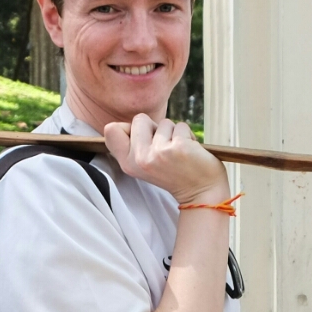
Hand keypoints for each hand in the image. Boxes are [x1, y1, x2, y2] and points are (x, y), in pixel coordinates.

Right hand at [102, 113, 230, 206]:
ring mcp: (158, 153)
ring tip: (178, 151)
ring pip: (163, 122)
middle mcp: (139, 159)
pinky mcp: (178, 147)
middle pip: (139, 119)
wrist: (201, 192)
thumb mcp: (144, 164)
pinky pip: (181, 126)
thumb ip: (132, 145)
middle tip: (164, 147)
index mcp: (127, 163)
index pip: (111, 130)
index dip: (129, 128)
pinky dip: (188, 135)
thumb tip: (122, 124)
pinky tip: (190, 151)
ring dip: (174, 133)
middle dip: (154, 127)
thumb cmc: (174, 173)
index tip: (143, 140)